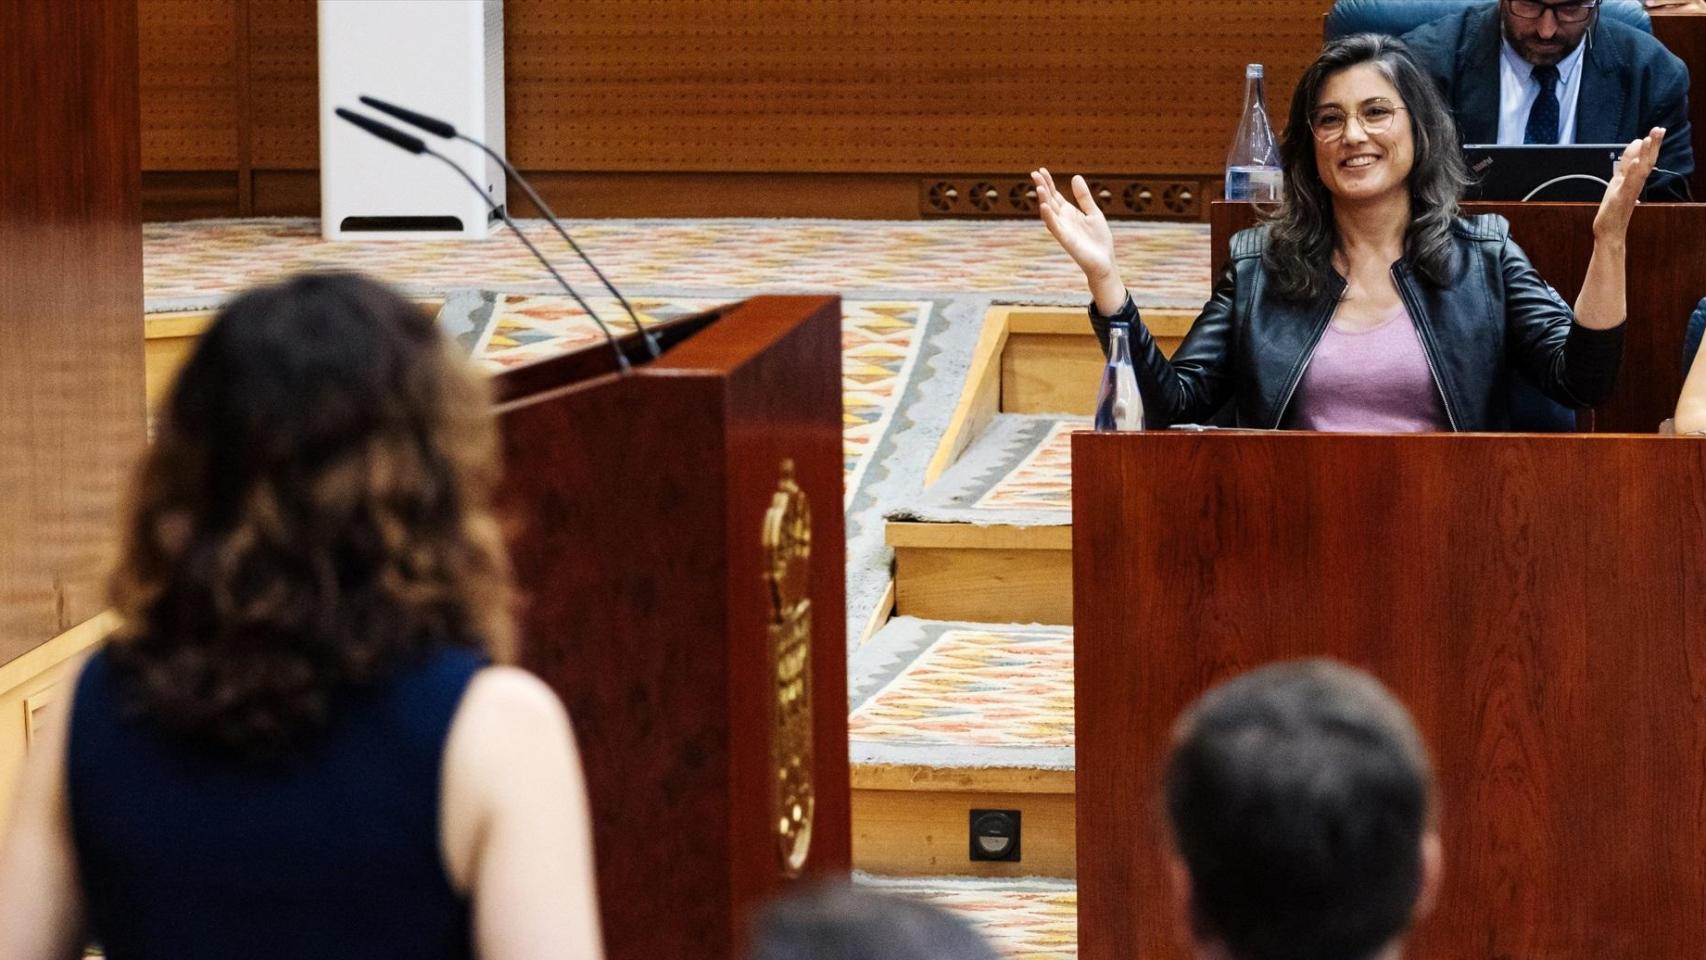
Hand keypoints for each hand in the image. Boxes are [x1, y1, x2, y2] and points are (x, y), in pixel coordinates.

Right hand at [1033, 168, 1118, 285]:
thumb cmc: (1098, 240)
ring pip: (1049, 212)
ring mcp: (1063, 229)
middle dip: (1042, 187)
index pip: (1055, 195)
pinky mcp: (1066, 239)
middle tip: (1034, 173)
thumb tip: (1075, 177)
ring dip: (1043, 200)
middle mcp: (1063, 220)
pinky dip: (1049, 217)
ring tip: (1039, 187)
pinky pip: (1055, 227)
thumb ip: (1084, 197)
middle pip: (1049, 200)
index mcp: (1069, 212)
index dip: (1048, 182)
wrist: (1104, 261)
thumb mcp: (1093, 212)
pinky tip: (1044, 206)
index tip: (1041, 170)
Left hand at [1593, 127, 1664, 241]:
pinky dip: (1632, 172)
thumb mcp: (1618, 182)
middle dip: (1653, 145)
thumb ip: (1625, 167)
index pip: (1645, 159)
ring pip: (1640, 170)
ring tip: (1649, 139)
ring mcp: (1629, 190)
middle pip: (1647, 161)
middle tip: (1659, 129)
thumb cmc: (1614, 208)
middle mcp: (1635, 184)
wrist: (1610, 230)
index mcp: (1634, 180)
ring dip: (1645, 154)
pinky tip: (1634, 162)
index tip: (1657, 130)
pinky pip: (1628, 184)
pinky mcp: (1621, 198)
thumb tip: (1633, 151)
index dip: (1651, 145)